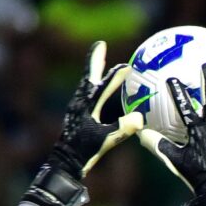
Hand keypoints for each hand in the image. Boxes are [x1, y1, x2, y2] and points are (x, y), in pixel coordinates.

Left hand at [26, 43, 138, 205]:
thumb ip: (122, 128)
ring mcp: (78, 107)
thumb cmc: (84, 150)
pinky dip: (95, 86)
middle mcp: (81, 102)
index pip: (103, 86)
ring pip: (88, 84)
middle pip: (89, 76)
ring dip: (95, 72)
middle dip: (96, 60)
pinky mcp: (78, 114)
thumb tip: (140, 118)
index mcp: (87, 106)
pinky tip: (101, 91)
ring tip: (101, 61)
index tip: (127, 66)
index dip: (115, 76)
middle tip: (100, 45)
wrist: (66, 161)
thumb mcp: (105, 140)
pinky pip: (89, 95)